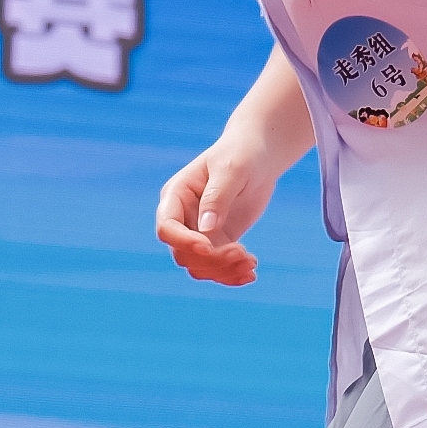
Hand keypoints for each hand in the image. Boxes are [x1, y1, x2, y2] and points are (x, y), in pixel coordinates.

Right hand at [156, 130, 282, 285]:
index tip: (208, 247)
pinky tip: (251, 272)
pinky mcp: (219, 240)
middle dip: (211, 260)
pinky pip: (217, 266)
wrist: (259, 155)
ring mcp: (200, 231)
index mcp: (176, 195)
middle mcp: (183, 217)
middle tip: (243, 254)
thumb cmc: (242, 153)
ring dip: (223, 271)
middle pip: (183, 253)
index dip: (183, 241)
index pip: (167, 227)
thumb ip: (218, 197)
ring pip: (199, 265)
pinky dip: (232, 274)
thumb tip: (206, 228)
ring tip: (251, 264)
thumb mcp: (231, 169)